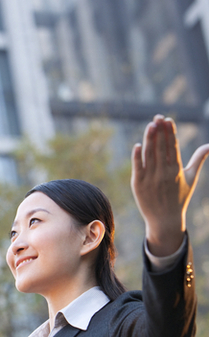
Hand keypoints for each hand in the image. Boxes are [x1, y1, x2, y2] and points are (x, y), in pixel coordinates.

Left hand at [131, 115, 208, 256]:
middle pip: (161, 148)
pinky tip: (138, 145)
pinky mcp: (138, 184)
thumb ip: (199, 159)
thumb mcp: (191, 178)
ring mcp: (150, 178)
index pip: (173, 147)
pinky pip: (137, 167)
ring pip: (149, 155)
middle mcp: (164, 173)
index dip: (170, 132)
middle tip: (157, 117)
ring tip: (150, 125)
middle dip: (159, 131)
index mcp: (176, 170)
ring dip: (149, 139)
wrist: (165, 220)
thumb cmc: (179, 198)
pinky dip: (137, 156)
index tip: (168, 119)